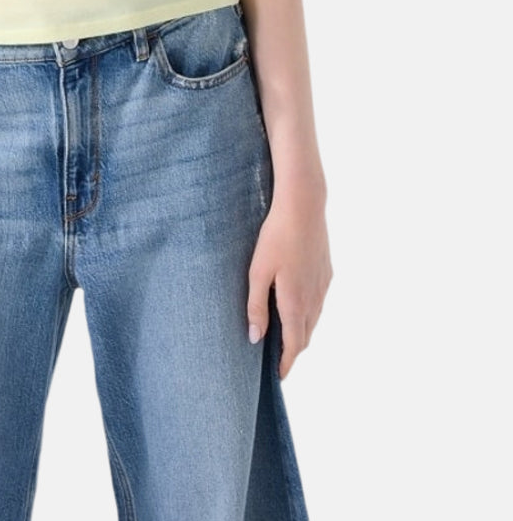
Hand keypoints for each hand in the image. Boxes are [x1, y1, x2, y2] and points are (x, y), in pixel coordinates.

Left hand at [247, 188, 331, 378]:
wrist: (304, 206)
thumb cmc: (275, 236)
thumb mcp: (258, 272)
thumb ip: (256, 307)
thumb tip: (255, 338)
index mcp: (296, 302)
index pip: (294, 346)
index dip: (287, 364)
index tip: (278, 377)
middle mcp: (314, 298)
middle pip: (305, 336)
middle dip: (292, 350)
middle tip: (276, 358)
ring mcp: (324, 285)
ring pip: (314, 319)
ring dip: (301, 331)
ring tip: (283, 335)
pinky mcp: (327, 272)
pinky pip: (318, 302)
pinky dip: (308, 313)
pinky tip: (295, 304)